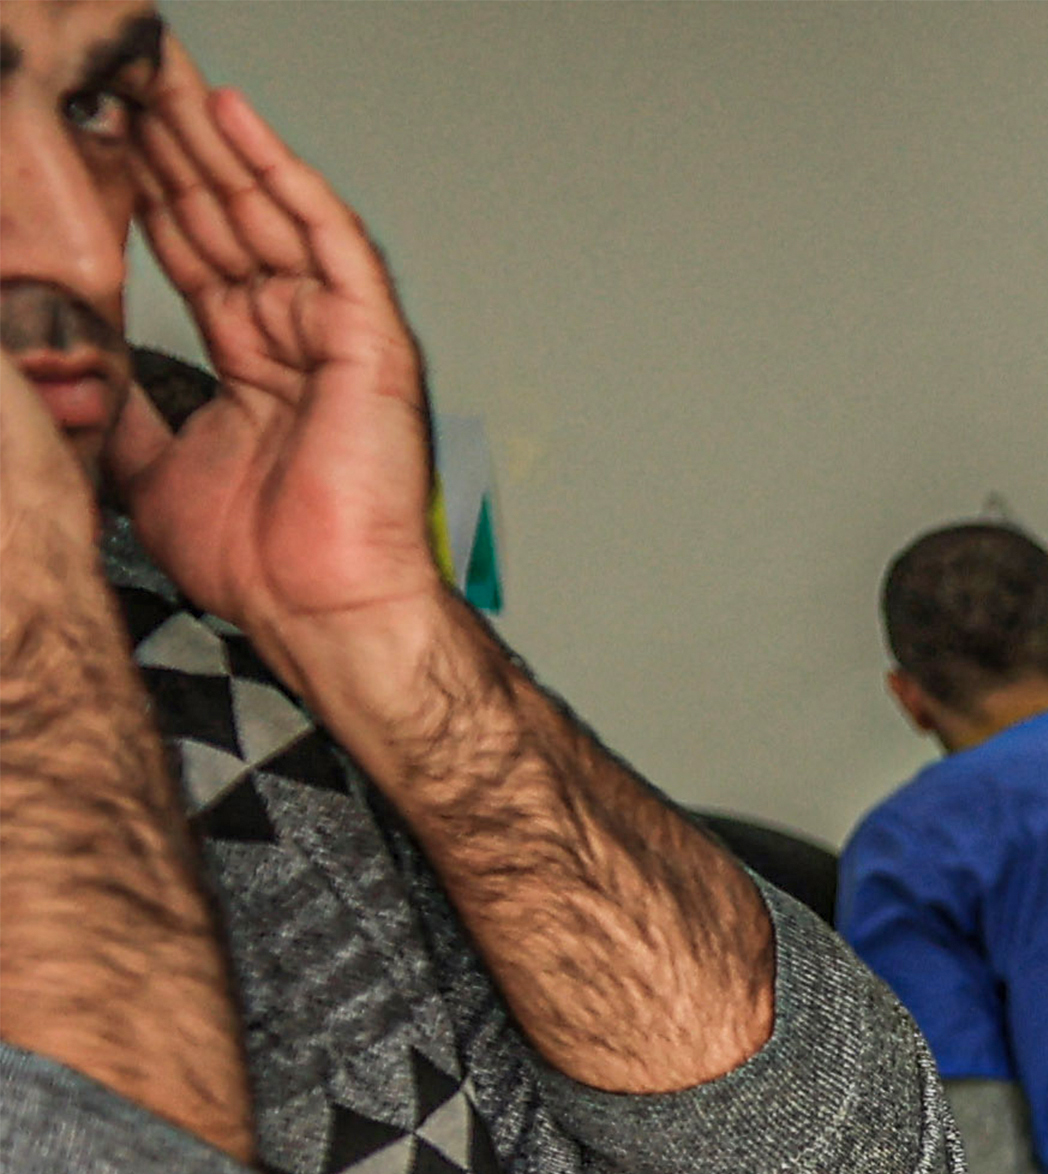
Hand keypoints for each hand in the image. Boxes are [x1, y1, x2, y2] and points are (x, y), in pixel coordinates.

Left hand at [102, 63, 451, 699]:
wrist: (322, 614)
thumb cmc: (265, 566)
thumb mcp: (149, 467)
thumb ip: (120, 405)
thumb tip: (68, 366)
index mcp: (258, 367)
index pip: (197, 254)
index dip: (151, 192)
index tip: (104, 137)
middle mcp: (299, 341)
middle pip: (231, 220)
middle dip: (179, 147)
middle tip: (130, 77)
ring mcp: (338, 338)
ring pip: (272, 215)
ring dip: (219, 144)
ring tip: (168, 79)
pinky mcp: (371, 344)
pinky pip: (330, 242)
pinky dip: (287, 178)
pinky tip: (240, 124)